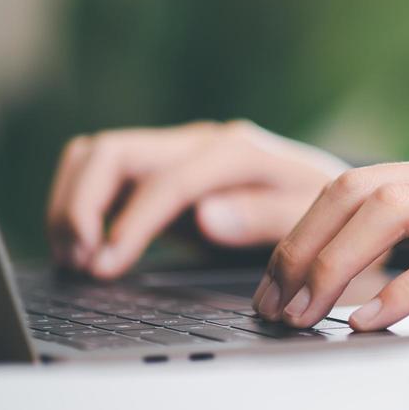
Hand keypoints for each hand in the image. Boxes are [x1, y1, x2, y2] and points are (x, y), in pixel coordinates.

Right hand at [46, 120, 346, 278]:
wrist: (336, 201)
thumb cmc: (327, 216)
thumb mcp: (313, 222)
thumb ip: (264, 218)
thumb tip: (206, 215)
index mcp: (237, 152)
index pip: (165, 181)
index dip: (129, 224)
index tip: (105, 267)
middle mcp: (200, 142)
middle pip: (113, 152)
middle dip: (82, 205)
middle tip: (83, 263)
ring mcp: (177, 153)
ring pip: (96, 156)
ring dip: (72, 203)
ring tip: (77, 259)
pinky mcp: (161, 173)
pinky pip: (102, 175)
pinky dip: (80, 206)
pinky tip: (86, 249)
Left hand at [252, 150, 408, 333]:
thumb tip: (374, 285)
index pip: (363, 182)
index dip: (307, 229)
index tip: (278, 281)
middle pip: (366, 186)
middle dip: (307, 244)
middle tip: (278, 301)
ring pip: (401, 208)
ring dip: (342, 263)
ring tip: (313, 310)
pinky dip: (408, 287)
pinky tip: (379, 318)